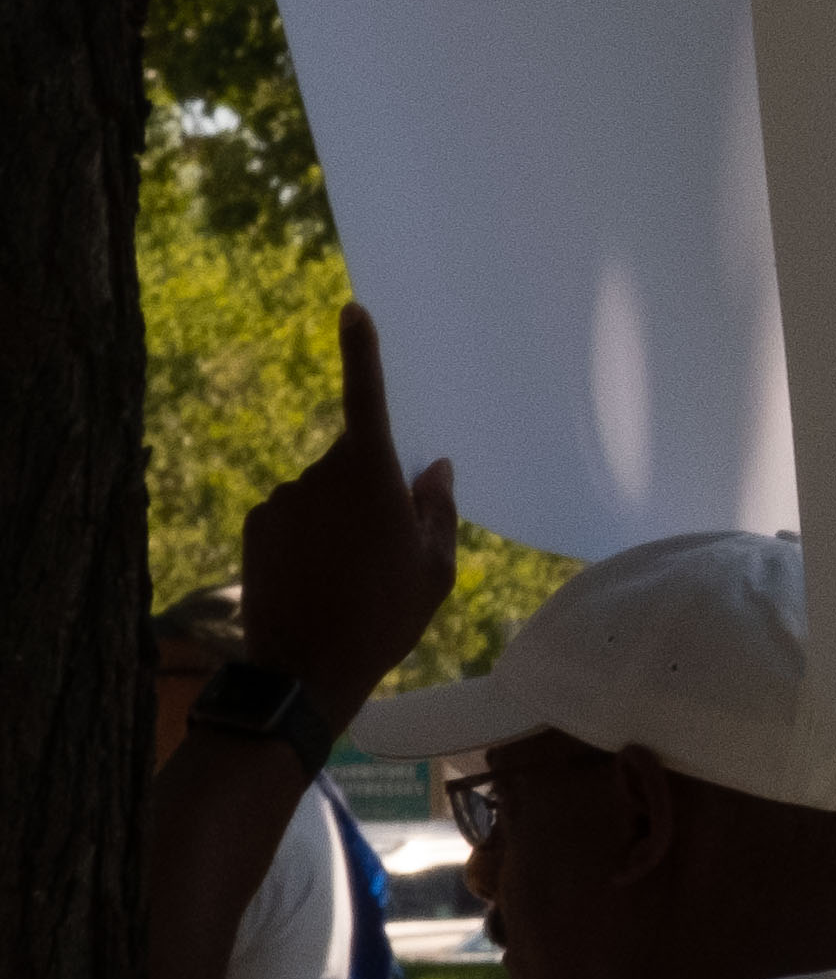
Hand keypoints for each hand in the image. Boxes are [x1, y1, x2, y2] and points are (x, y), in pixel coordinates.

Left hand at [240, 307, 457, 725]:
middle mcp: (320, 474)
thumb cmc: (385, 615)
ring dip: (337, 516)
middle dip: (369, 487)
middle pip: (352, 459)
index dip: (362, 351)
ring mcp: (282, 499)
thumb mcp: (435, 568)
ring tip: (350, 575)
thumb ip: (436, 508)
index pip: (366, 398)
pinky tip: (317, 578)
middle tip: (387, 546)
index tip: (354, 310)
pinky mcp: (257, 525)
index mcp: (371, 475)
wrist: (305, 668)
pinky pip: (292, 515)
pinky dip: (307, 536)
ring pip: (321, 491)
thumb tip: (431, 468)